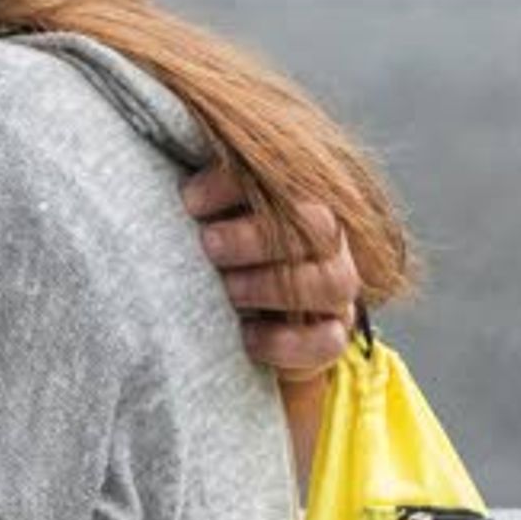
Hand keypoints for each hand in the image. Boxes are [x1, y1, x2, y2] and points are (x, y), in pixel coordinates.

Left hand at [183, 166, 359, 379]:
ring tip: (226, 289)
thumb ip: (209, 200)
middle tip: (208, 244)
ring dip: (271, 285)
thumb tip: (183, 188)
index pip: (288, 178)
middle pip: (320, 226)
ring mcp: (337, 294)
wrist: (238, 325)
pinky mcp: (331, 339)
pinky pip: (328, 341)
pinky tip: (245, 335)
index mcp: (304, 203)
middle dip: (257, 236)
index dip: (239, 186)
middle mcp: (330, 245)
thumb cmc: (222, 260)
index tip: (191, 199)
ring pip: (332, 281)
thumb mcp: (214, 223)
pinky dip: (284, 341)